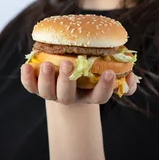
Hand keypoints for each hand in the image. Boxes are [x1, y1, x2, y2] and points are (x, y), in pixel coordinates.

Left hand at [21, 61, 137, 104]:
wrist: (69, 76)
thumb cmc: (93, 73)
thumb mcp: (109, 74)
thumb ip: (124, 79)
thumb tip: (132, 77)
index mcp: (89, 95)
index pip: (99, 96)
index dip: (104, 86)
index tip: (108, 72)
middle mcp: (70, 97)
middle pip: (67, 95)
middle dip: (67, 80)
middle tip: (69, 63)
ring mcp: (52, 93)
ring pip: (47, 91)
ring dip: (46, 78)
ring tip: (48, 63)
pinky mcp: (37, 87)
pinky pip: (30, 86)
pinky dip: (26, 78)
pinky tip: (26, 65)